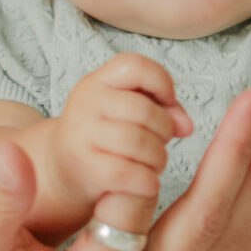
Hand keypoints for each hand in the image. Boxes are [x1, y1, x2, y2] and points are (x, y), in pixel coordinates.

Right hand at [50, 53, 191, 239]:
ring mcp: (80, 133)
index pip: (134, 66)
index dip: (161, 81)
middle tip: (163, 143)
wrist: (63, 169)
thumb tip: (187, 126)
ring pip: (138, 141)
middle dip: (164, 129)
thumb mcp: (130, 113)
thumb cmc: (107, 137)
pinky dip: (146, 180)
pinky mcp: (82, 166)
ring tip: (156, 164)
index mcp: (98, 81)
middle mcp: (85, 102)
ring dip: (158, 157)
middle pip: (143, 109)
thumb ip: (164, 110)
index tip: (169, 102)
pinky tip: (149, 184)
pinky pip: (126, 171)